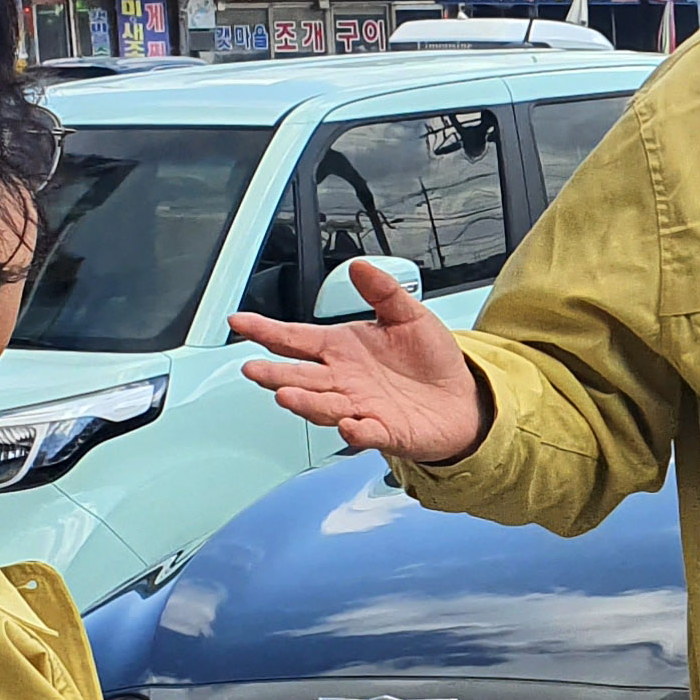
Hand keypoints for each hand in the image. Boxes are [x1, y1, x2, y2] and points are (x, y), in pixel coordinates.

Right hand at [232, 262, 490, 461]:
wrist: (460, 398)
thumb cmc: (428, 360)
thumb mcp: (409, 315)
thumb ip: (383, 291)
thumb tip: (359, 266)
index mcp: (341, 349)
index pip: (295, 338)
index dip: (266, 331)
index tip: (239, 322)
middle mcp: (342, 380)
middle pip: (300, 376)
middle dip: (275, 374)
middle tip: (252, 369)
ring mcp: (360, 406)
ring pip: (324, 406)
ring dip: (305, 402)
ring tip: (285, 395)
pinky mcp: (385, 431)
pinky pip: (367, 432)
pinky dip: (357, 431)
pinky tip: (349, 425)